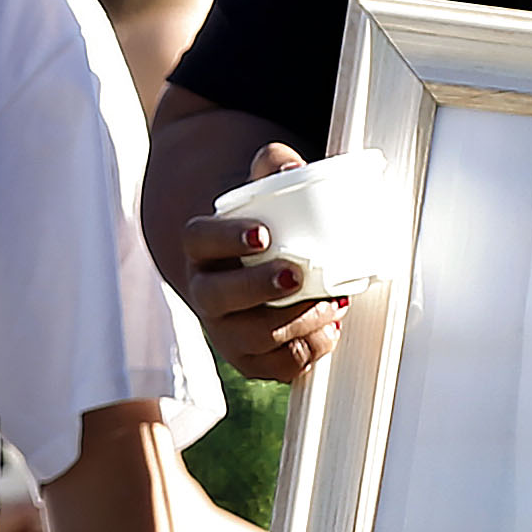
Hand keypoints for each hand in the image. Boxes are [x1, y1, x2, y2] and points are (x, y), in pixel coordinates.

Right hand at [178, 142, 347, 384]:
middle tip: (298, 274)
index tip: (263, 234)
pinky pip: (274, 365)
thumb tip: (293, 166)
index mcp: (201, 246)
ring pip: (249, 337)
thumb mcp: (264, 187)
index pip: (200, 239)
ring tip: (332, 304)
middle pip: (219, 296)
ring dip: (294, 322)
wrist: (257, 265)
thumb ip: (274, 166)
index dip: (227, 238)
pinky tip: (330, 329)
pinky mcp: (249, 357)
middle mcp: (205, 291)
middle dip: (258, 288)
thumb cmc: (266, 222)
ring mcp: (224, 329)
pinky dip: (307, 351)